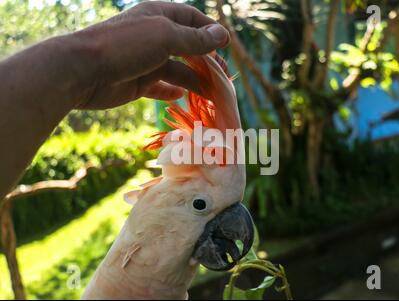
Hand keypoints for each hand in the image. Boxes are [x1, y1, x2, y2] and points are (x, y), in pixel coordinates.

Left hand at [73, 1, 229, 108]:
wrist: (83, 71)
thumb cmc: (125, 46)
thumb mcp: (165, 37)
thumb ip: (195, 39)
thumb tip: (222, 36)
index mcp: (158, 16)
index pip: (191, 19)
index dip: (210, 31)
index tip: (226, 46)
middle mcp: (152, 37)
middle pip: (187, 47)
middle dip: (206, 60)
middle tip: (223, 76)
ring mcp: (145, 61)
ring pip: (177, 70)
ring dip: (194, 80)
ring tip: (211, 93)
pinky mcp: (137, 82)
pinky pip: (160, 87)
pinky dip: (172, 92)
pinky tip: (182, 97)